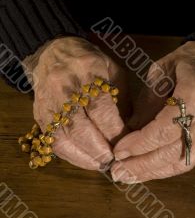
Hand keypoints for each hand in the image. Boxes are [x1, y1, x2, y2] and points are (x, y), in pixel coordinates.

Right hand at [24, 37, 128, 169]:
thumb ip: (122, 100)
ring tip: (100, 164)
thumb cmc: (90, 61)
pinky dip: (69, 154)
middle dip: (99, 149)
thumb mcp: (114, 71)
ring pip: (63, 137)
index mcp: (87, 71)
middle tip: (114, 161)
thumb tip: (132, 132)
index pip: (100, 108)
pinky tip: (84, 159)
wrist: (52, 53)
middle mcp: (64, 86)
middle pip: (79, 126)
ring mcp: (48, 101)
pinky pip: (52, 140)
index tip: (127, 145)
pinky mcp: (39, 113)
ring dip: (83, 157)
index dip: (115, 131)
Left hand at [111, 41, 194, 182]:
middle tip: (118, 172)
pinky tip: (147, 170)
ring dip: (154, 171)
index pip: (165, 129)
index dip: (140, 143)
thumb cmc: (186, 61)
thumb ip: (147, 104)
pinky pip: (190, 158)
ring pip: (184, 161)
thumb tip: (128, 134)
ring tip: (128, 176)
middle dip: (143, 164)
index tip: (118, 151)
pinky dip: (167, 166)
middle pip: (174, 151)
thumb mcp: (161, 73)